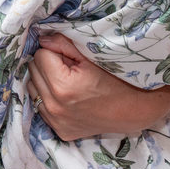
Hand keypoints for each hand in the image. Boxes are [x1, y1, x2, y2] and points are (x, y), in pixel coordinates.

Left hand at [26, 32, 169, 140]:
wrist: (136, 110)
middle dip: (47, 64)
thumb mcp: (92, 56)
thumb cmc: (118, 78)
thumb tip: (41, 37)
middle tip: (68, 65)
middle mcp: (55, 108)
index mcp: (63, 87)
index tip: (70, 55)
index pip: (40, 55)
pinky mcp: (61, 131)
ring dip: (44, 80)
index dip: (54, 51)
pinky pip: (41, 107)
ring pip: (33, 89)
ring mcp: (57, 122)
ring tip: (66, 78)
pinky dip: (48, 98)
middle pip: (33, 71)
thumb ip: (63, 44)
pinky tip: (67, 95)